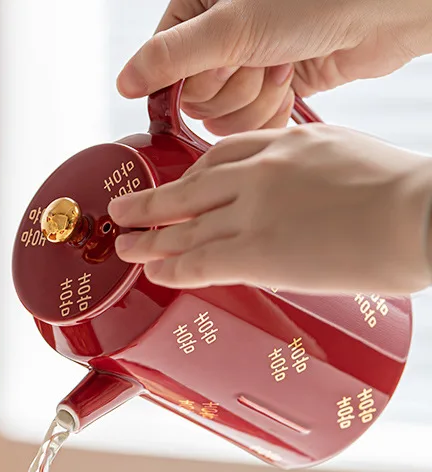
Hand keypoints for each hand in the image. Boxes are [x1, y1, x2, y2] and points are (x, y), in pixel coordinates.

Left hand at [109, 125, 431, 294]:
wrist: (421, 215)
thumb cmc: (402, 193)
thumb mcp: (346, 157)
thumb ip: (307, 171)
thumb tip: (297, 196)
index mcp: (285, 143)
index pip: (220, 154)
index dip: (189, 174)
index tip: (176, 185)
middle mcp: (259, 172)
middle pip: (187, 187)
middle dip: (150, 202)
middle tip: (124, 211)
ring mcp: (252, 211)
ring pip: (183, 226)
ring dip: (148, 239)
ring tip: (126, 247)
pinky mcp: (254, 252)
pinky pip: (198, 260)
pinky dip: (171, 267)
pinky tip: (156, 273)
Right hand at [117, 0, 431, 135]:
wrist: (379, 13)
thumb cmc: (312, 1)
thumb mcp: (229, 27)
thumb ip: (169, 58)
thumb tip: (124, 83)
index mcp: (195, 14)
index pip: (164, 74)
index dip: (192, 82)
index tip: (219, 68)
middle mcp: (216, 42)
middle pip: (194, 101)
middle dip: (233, 88)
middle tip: (260, 58)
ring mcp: (243, 68)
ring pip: (222, 120)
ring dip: (256, 100)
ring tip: (282, 66)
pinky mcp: (268, 91)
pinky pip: (249, 127)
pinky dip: (272, 112)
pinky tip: (292, 82)